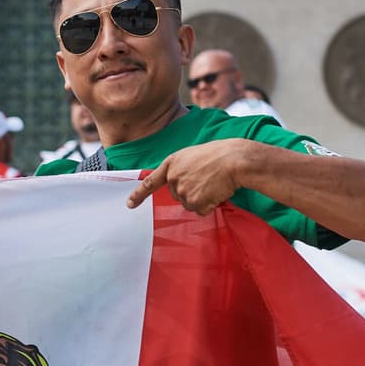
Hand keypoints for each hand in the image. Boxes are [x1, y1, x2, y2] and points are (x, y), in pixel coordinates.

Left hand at [126, 139, 251, 214]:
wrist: (234, 159)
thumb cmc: (220, 155)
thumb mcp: (193, 156)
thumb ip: (181, 170)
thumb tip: (181, 188)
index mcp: (172, 163)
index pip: (151, 181)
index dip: (139, 194)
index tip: (130, 204)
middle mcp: (173, 178)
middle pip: (177, 195)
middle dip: (191, 191)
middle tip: (207, 179)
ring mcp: (182, 190)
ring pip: (189, 204)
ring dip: (202, 199)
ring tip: (214, 183)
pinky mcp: (193, 201)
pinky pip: (201, 210)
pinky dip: (210, 205)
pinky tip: (217, 191)